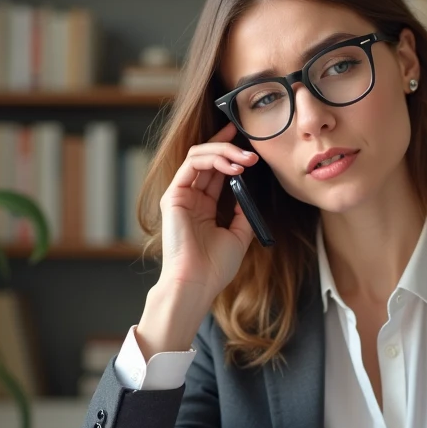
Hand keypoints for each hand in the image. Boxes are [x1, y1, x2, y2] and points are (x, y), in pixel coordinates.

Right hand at [157, 120, 259, 302]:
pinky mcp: (173, 195)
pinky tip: (232, 168)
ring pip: (199, 156)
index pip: (215, 170)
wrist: (198, 283)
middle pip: (206, 158)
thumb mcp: (238, 235)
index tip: (248, 144)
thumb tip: (247, 191)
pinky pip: (191, 164)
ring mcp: (180, 195)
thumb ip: (242, 211)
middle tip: (253, 154)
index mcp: (203, 207)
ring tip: (246, 160)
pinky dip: (213, 160)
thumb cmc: (215, 267)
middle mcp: (190, 197)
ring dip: (225, 152)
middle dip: (230, 148)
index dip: (229, 152)